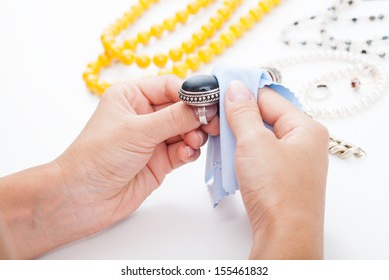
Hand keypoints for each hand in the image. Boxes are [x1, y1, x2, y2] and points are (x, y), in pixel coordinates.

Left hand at [0, 75, 218, 257]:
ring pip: (187, 130)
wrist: (82, 199)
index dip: (191, 93)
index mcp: (132, 96)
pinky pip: (184, 150)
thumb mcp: (137, 131)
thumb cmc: (97, 158)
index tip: (210, 102)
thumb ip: (174, 117)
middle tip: (211, 124)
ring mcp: (154, 139)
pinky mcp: (161, 160)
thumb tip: (205, 105)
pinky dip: (190, 151)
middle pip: (182, 108)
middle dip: (197, 116)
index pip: (170, 86)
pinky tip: (185, 155)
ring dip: (195, 134)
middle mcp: (144, 115)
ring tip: (192, 142)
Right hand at [224, 81, 328, 258]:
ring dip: (238, 137)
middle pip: (265, 118)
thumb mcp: (255, 143)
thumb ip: (243, 113)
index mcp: (306, 128)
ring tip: (218, 138)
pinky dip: (243, 154)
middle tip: (215, 118)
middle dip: (238, 118)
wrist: (284, 234)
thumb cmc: (278, 191)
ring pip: (260, 138)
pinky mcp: (282, 178)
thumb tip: (236, 88)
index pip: (270, 98)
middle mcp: (303, 143)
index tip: (221, 88)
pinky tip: (229, 157)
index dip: (244, 92)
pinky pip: (260, 156)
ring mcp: (293, 162)